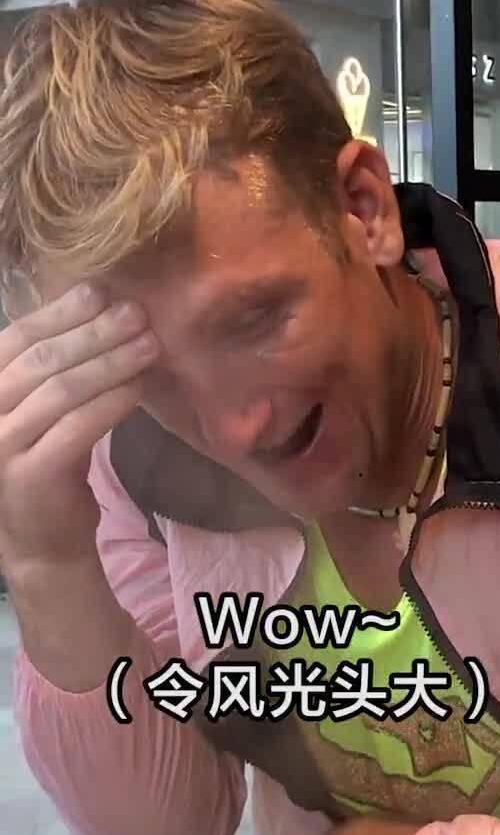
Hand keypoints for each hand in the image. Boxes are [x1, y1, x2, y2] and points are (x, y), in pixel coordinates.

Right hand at [0, 282, 158, 572]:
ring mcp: (1, 446)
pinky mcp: (31, 475)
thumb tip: (104, 308)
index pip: (18, 339)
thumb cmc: (47, 464)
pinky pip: (76, 427)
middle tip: (138, 315)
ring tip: (149, 346)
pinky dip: (111, 403)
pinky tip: (138, 388)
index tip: (102, 291)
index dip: (61, 312)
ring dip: (111, 363)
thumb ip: (57, 368)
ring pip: (61, 390)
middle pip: (42, 360)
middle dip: (94, 332)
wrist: (42, 543)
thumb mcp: (42, 410)